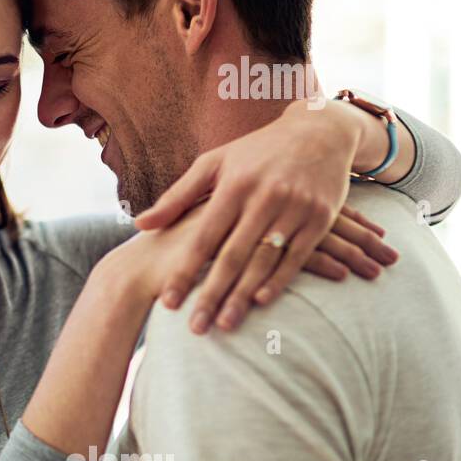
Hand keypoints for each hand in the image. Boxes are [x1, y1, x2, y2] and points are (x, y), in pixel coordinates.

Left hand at [133, 101, 398, 332]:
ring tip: (225, 325)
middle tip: (196, 328)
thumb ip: (177, 196)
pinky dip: (280, 280)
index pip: (203, 238)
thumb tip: (140, 224)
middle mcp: (263, 198)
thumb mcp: (213, 163)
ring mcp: (294, 208)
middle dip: (212, 294)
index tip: (169, 302)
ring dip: (243, 296)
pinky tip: (260, 302)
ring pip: (263, 260)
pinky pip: (297, 256)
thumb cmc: (256, 150)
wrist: (320, 131)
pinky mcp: (320, 217)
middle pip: (232, 256)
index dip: (185, 272)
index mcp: (233, 186)